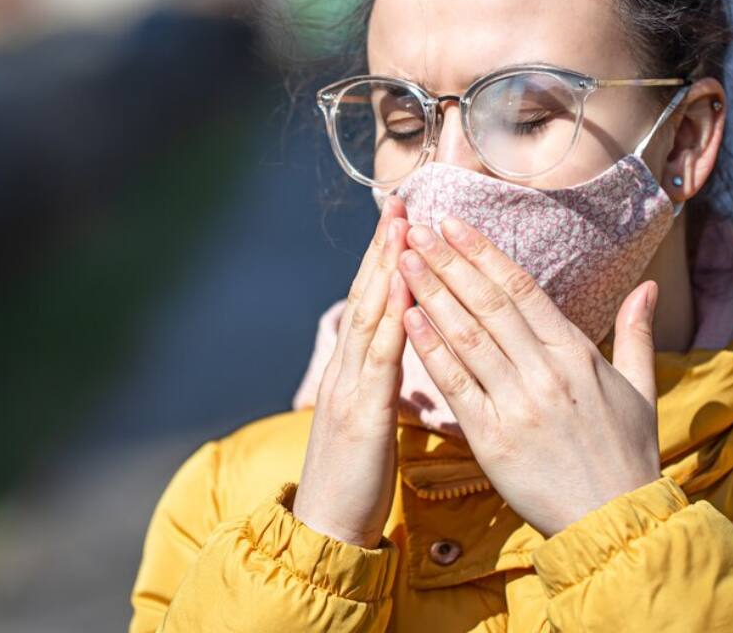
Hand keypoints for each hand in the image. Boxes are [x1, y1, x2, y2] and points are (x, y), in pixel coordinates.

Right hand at [292, 197, 412, 547]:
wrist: (326, 530)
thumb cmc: (356, 481)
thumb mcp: (368, 422)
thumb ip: (379, 384)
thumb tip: (400, 355)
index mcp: (352, 372)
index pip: (371, 304)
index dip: (384, 260)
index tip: (400, 221)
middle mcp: (346, 370)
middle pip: (367, 296)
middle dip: (384, 247)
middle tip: (400, 202)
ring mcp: (349, 388)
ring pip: (370, 316)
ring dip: (386, 268)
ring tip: (402, 226)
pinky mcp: (361, 413)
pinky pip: (379, 359)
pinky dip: (392, 319)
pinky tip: (407, 290)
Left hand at [396, 217, 660, 537]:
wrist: (614, 522)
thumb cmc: (627, 455)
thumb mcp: (640, 389)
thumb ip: (635, 333)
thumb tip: (647, 285)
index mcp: (576, 354)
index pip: (521, 289)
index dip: (483, 253)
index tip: (453, 224)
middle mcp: (545, 371)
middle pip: (488, 303)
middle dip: (448, 261)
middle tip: (416, 230)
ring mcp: (517, 404)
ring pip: (466, 336)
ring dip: (431, 294)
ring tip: (403, 261)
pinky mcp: (493, 439)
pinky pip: (455, 384)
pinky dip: (431, 349)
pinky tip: (408, 319)